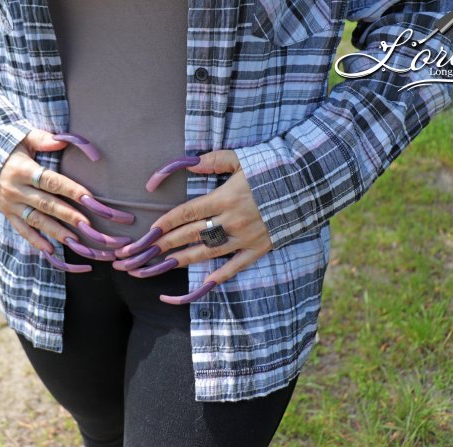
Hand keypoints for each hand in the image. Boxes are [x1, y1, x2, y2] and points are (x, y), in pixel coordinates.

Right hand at [0, 129, 91, 252]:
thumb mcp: (26, 137)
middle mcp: (14, 189)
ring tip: (76, 241)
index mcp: (21, 170)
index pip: (50, 181)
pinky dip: (36, 241)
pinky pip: (22, 230)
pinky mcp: (7, 214)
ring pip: (36, 220)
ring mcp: (10, 204)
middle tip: (87, 225)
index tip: (89, 199)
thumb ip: (44, 140)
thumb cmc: (13, 146)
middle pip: (46, 204)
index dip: (70, 190)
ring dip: (56, 231)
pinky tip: (51, 250)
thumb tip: (62, 142)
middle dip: (68, 215)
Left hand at [131, 150, 273, 285]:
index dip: (165, 223)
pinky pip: (237, 265)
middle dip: (165, 245)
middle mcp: (232, 221)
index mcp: (224, 198)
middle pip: (191, 235)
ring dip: (183, 260)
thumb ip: (212, 161)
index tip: (149, 232)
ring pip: (208, 252)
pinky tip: (205, 281)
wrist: (308, 183)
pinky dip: (221, 274)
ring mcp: (246, 237)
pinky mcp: (260, 248)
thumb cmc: (272, 167)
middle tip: (144, 254)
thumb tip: (189, 162)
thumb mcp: (241, 158)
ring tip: (162, 266)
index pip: (186, 213)